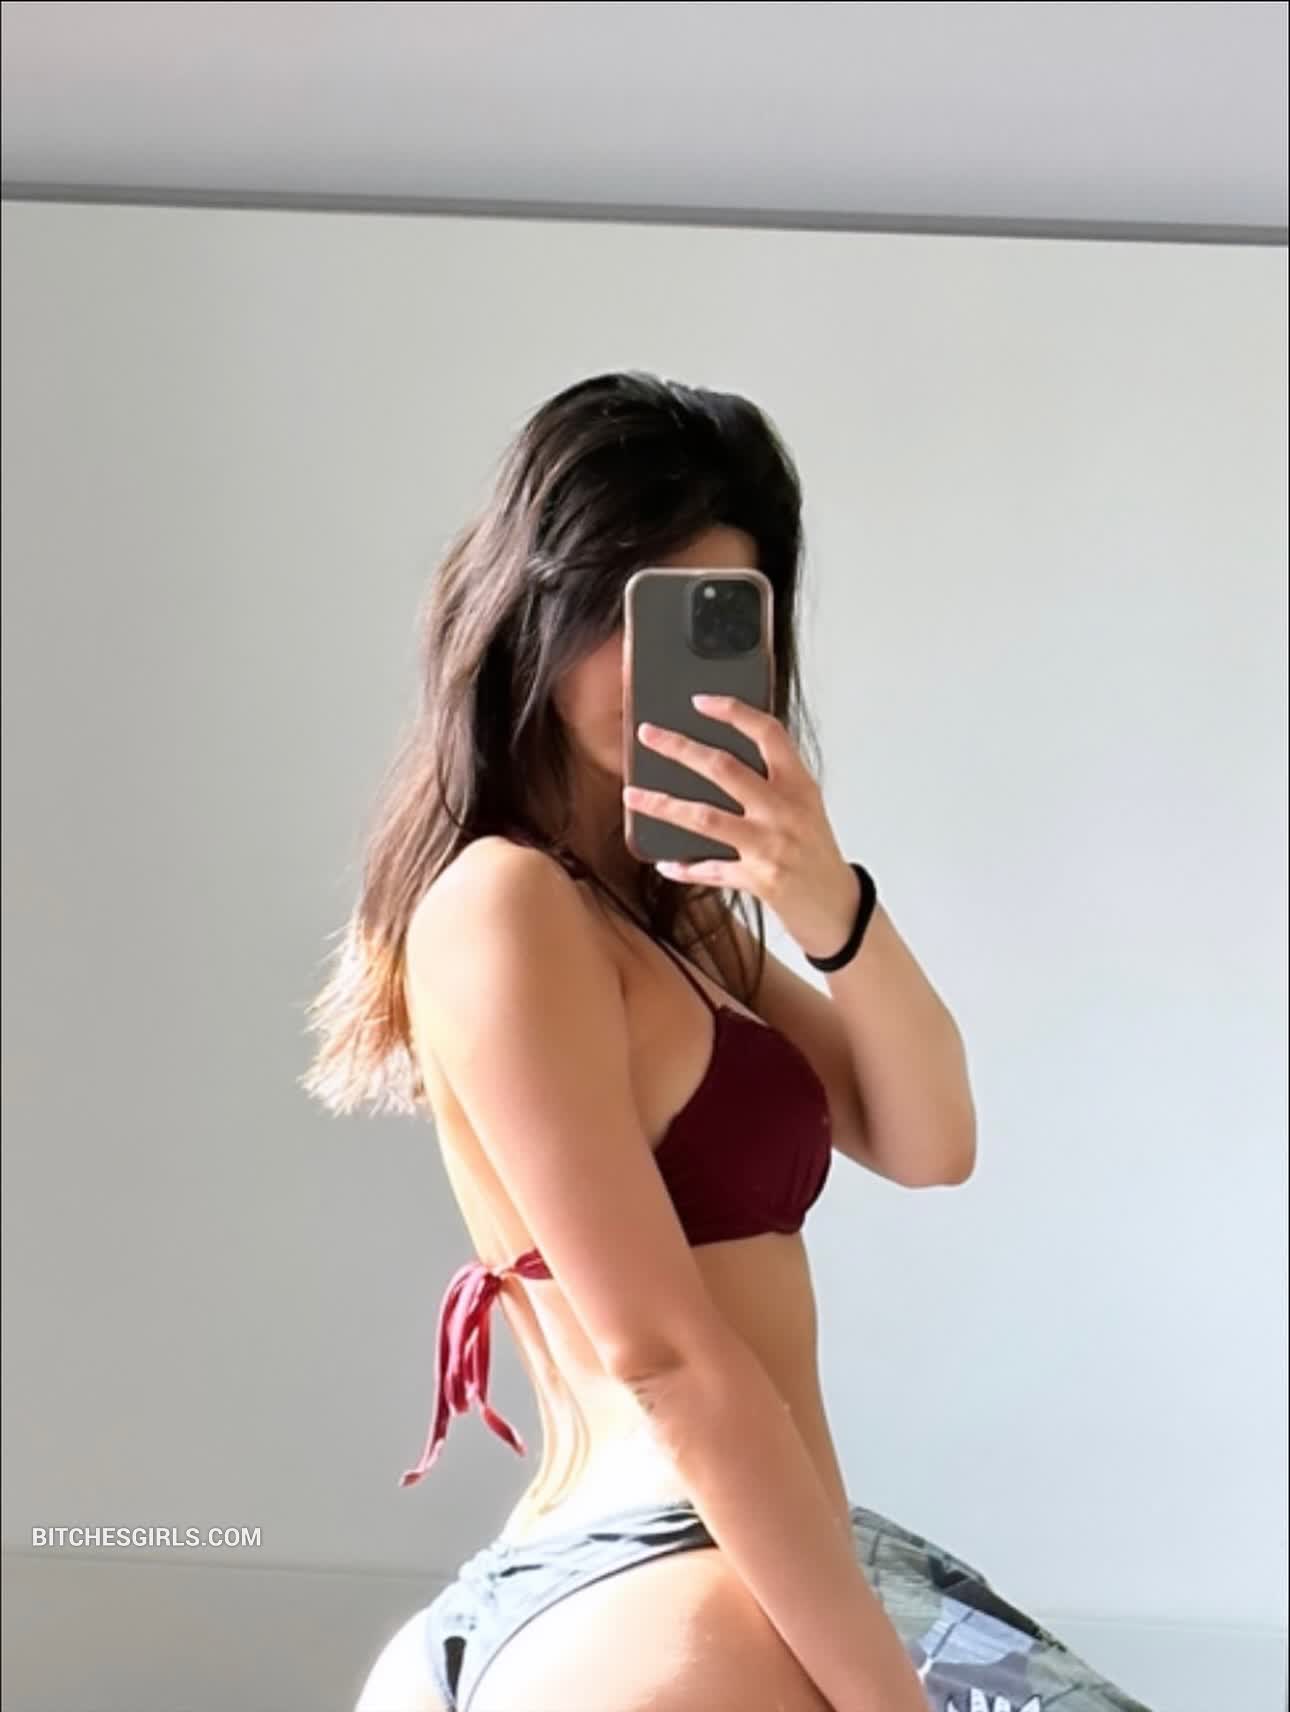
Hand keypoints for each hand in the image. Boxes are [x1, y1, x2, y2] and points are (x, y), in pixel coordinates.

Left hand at [622, 693, 860, 959]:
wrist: (838, 906)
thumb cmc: (816, 851)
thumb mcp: (805, 805)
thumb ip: (772, 779)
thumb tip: (716, 758)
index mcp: (799, 784)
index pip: (768, 734)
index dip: (734, 712)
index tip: (700, 700)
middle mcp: (785, 811)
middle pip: (724, 768)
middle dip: (680, 748)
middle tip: (647, 735)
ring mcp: (770, 846)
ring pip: (705, 818)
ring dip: (663, 805)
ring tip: (633, 795)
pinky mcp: (758, 879)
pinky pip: (710, 870)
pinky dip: (684, 867)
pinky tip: (663, 863)